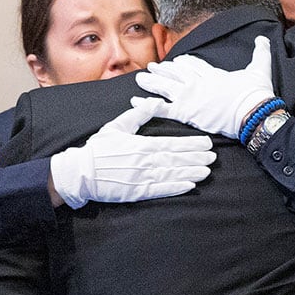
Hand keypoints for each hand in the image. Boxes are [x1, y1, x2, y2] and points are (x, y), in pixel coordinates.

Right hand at [49, 103, 215, 208]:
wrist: (81, 172)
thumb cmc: (98, 149)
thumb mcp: (117, 126)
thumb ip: (138, 114)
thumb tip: (155, 102)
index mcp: (141, 145)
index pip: (172, 143)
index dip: (191, 144)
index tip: (207, 143)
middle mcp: (145, 161)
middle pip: (176, 159)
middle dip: (196, 158)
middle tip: (213, 157)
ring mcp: (142, 178)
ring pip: (172, 174)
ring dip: (191, 172)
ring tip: (206, 171)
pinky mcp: (137, 192)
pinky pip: (161, 190)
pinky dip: (176, 188)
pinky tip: (189, 186)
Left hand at [133, 35, 274, 138]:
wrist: (253, 112)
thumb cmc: (256, 93)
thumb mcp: (260, 68)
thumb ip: (260, 52)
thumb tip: (264, 38)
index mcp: (213, 74)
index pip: (193, 65)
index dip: (183, 63)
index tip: (175, 61)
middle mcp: (199, 83)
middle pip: (176, 73)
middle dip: (163, 69)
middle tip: (151, 66)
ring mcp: (191, 97)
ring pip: (166, 87)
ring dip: (152, 82)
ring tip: (140, 79)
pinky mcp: (187, 112)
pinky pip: (163, 108)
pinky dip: (148, 105)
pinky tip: (136, 102)